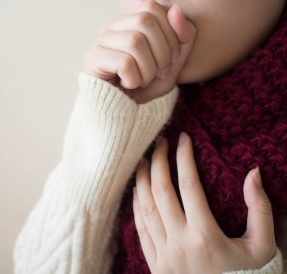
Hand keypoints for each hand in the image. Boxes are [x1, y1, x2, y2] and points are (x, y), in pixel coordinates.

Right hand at [83, 1, 196, 103]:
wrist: (122, 114)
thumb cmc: (145, 87)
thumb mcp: (173, 63)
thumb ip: (182, 36)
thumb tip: (176, 11)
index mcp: (130, 23)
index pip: (153, 8)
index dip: (171, 34)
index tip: (170, 61)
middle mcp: (112, 27)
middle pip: (145, 20)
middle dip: (162, 52)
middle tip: (158, 74)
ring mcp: (100, 42)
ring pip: (134, 41)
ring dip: (148, 69)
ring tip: (142, 81)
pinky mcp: (92, 59)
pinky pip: (124, 63)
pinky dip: (134, 79)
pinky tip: (127, 85)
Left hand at [133, 132, 276, 273]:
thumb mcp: (262, 246)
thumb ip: (260, 209)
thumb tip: (254, 173)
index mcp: (205, 236)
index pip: (188, 185)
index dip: (184, 157)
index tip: (183, 138)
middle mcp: (180, 243)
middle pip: (161, 191)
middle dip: (158, 161)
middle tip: (159, 143)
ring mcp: (164, 255)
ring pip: (145, 208)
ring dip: (142, 179)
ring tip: (144, 159)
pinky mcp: (155, 264)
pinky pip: (140, 228)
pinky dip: (136, 205)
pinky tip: (137, 189)